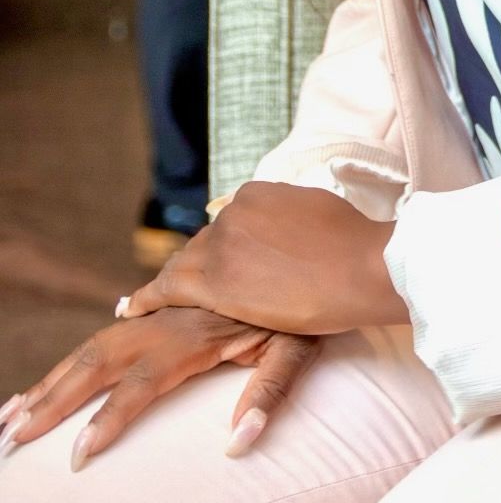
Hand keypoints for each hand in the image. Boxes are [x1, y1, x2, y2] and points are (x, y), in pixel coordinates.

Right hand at [0, 308, 318, 470]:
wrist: (320, 251)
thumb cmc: (311, 309)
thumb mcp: (302, 349)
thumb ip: (270, 392)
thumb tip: (238, 443)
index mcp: (195, 335)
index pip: (140, 384)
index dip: (108, 420)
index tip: (77, 458)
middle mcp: (168, 320)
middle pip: (97, 361)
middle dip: (52, 401)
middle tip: (11, 440)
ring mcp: (162, 312)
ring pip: (93, 346)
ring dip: (50, 382)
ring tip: (8, 418)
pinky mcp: (163, 306)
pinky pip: (110, 332)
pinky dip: (74, 361)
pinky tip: (47, 384)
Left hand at [120, 181, 405, 335]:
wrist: (365, 266)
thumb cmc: (357, 247)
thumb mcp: (321, 212)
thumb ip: (293, 218)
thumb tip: (290, 226)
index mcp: (258, 193)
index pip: (228, 224)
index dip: (221, 247)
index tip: (215, 261)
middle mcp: (233, 213)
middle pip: (204, 245)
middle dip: (194, 266)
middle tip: (177, 288)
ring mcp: (222, 245)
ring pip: (185, 266)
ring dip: (169, 283)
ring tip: (149, 299)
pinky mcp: (216, 282)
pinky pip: (169, 289)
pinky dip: (147, 299)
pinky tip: (132, 309)